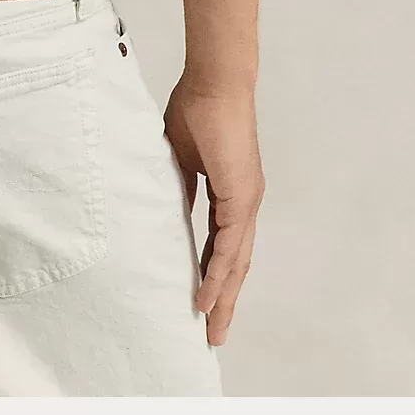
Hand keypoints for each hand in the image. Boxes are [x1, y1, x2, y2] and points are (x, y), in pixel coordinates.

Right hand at [161, 75, 264, 346]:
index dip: (214, 274)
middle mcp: (244, 203)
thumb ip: (179, 187)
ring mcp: (246, 202)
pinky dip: (218, 273)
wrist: (215, 82)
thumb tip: (168, 211)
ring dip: (223, 296)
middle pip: (236, 263)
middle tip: (211, 332)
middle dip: (223, 300)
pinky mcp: (241, 197)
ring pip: (236, 261)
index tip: (201, 301)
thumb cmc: (196, 108)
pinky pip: (229, 245)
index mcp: (231, 193)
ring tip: (210, 327)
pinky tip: (208, 296)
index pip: (224, 245)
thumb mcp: (180, 157)